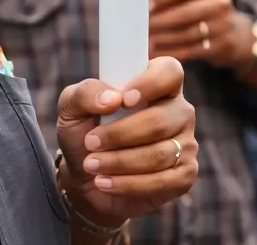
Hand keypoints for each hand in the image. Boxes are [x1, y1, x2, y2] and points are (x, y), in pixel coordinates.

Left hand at [56, 57, 197, 227]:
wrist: (85, 174)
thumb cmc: (84, 129)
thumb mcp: (72, 106)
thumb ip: (86, 93)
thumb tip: (112, 98)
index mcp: (157, 83)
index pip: (169, 72)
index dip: (151, 84)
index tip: (124, 99)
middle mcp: (178, 110)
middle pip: (160, 120)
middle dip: (120, 134)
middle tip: (90, 142)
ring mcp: (185, 143)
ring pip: (159, 154)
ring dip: (120, 161)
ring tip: (91, 164)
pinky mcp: (184, 176)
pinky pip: (163, 181)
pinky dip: (129, 183)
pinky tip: (104, 181)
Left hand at [149, 0, 252, 68]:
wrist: (236, 35)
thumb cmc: (201, 10)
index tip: (144, 5)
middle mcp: (221, 3)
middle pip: (185, 12)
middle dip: (160, 21)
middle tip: (141, 27)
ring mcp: (224, 26)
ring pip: (187, 34)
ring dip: (163, 38)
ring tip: (146, 41)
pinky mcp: (223, 46)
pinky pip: (192, 50)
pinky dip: (172, 52)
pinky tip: (157, 53)